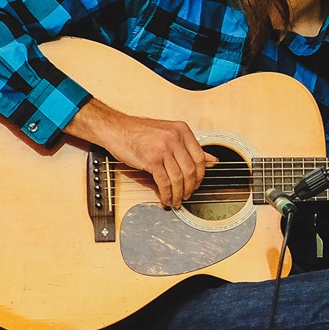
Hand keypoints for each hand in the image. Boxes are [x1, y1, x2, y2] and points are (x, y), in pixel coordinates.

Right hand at [73, 100, 213, 208]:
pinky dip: (167, 194)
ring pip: (179, 178)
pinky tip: (166, 198)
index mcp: (182, 130)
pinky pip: (165, 182)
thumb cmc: (139, 132)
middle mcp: (175, 138)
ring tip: (176, 200)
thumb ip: (189, 147)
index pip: (200, 157)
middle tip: (187, 195)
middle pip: (191, 169)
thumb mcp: (168, 134)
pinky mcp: (151, 160)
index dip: (201, 174)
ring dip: (178, 193)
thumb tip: (213, 160)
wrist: (115, 129)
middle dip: (190, 187)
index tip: (197, 183)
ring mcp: (164, 148)